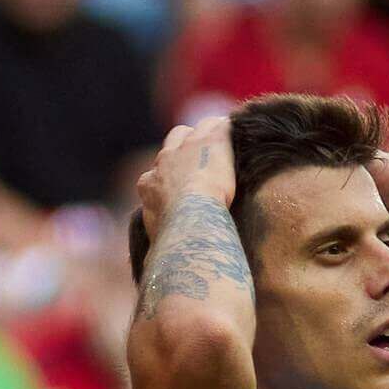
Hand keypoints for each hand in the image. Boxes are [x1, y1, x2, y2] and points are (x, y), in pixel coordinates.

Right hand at [137, 117, 236, 245]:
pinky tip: (240, 138)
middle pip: (172, 142)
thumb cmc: (175, 239)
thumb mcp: (156, 242)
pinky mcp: (210, 139)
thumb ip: (154, 243)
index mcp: (148, 185)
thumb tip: (149, 263)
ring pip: (193, 130)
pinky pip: (219, 125)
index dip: (170, 176)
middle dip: (184, 148)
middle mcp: (164, 162)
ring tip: (223, 146)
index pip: (157, 171)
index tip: (182, 186)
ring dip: (205, 135)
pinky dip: (227, 131)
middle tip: (202, 162)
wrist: (192, 221)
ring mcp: (187, 148)